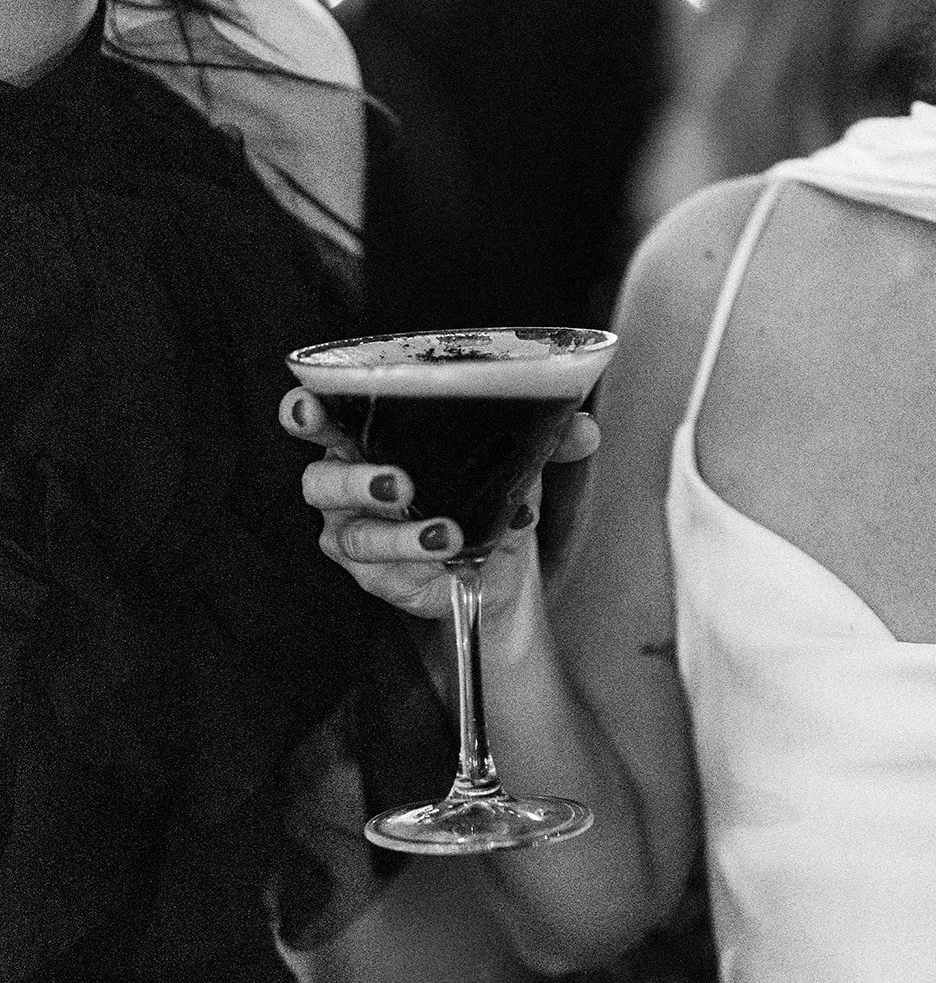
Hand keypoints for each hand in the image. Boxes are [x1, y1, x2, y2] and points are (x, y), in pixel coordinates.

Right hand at [278, 388, 599, 621]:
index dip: (304, 410)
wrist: (500, 567)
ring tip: (447, 532)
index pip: (319, 417)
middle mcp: (348, 484)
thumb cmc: (484, 492)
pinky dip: (423, 561)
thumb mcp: (515, 459)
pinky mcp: (374, 576)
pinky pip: (383, 572)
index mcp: (367, 436)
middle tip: (397, 481)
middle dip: (350, 478)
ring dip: (400, 534)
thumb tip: (583, 430)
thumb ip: (546, 439)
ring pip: (355, 533)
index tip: (307, 405)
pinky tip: (455, 553)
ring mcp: (355, 534)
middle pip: (319, 479)